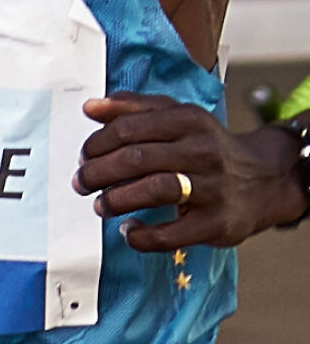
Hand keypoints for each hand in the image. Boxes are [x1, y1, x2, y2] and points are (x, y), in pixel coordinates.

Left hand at [73, 92, 306, 249]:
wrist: (263, 178)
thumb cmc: (205, 144)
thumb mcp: (176, 115)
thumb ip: (132, 108)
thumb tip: (89, 108)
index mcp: (187, 119)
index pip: (130, 128)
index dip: (98, 143)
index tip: (83, 157)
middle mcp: (202, 149)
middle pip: (138, 158)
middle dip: (100, 172)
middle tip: (81, 183)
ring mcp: (213, 187)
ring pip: (155, 189)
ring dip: (118, 199)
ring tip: (100, 205)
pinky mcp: (219, 223)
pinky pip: (174, 233)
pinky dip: (144, 235)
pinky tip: (129, 231)